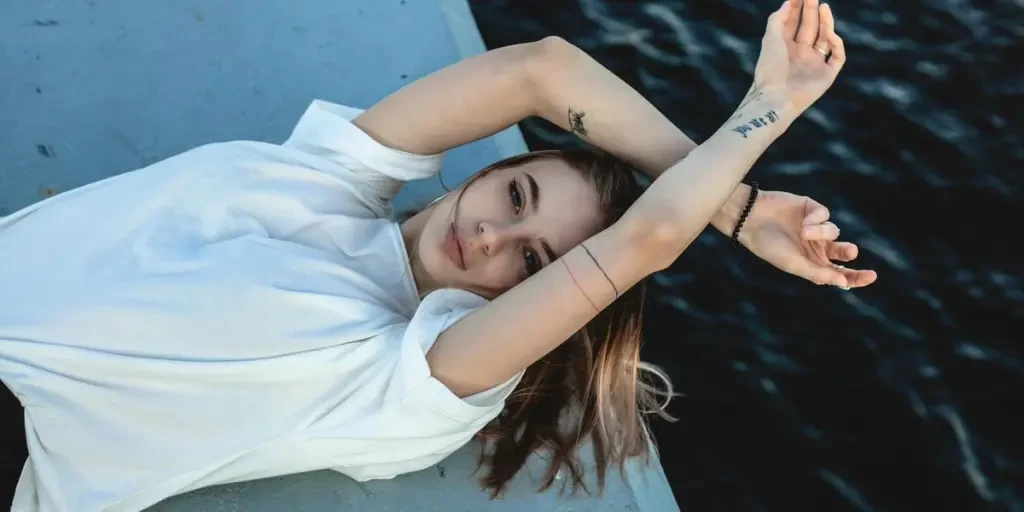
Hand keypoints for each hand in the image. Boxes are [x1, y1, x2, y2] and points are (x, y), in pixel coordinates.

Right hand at [737, 190, 876, 288]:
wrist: (751, 219)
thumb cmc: (769, 245)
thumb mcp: (794, 264)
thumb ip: (819, 273)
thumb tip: (844, 283)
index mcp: (811, 264)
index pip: (839, 273)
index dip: (856, 277)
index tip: (871, 276)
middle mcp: (815, 247)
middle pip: (843, 252)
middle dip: (848, 252)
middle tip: (850, 251)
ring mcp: (814, 228)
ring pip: (834, 231)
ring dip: (822, 232)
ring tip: (803, 231)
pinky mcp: (812, 209)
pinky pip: (825, 215)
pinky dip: (816, 219)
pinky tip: (803, 220)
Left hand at [753, 0, 845, 114]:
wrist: (776, 97)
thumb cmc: (770, 69)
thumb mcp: (771, 39)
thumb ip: (778, 19)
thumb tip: (788, 1)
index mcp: (784, 49)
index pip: (793, 24)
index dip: (797, 9)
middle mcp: (800, 56)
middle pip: (809, 28)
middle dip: (811, 12)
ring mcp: (814, 65)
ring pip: (824, 39)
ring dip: (825, 23)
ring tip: (823, 6)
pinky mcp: (826, 75)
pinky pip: (837, 56)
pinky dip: (835, 44)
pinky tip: (829, 33)